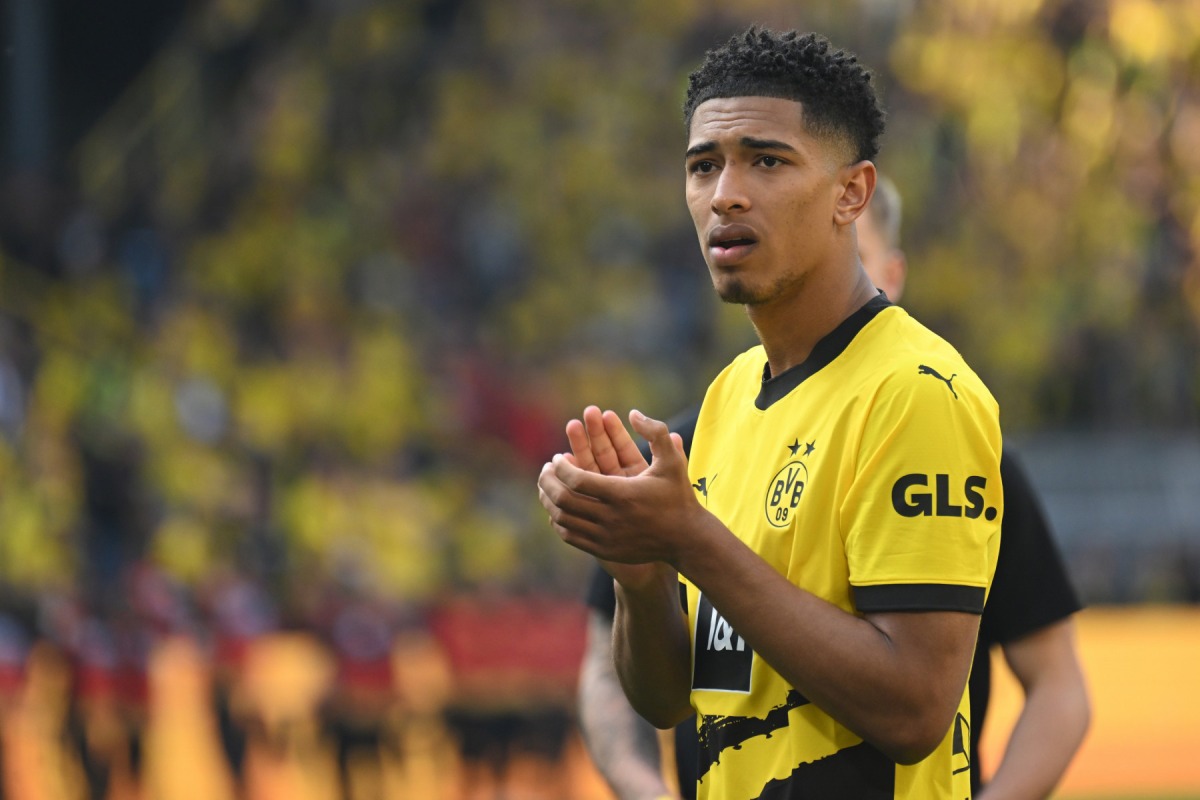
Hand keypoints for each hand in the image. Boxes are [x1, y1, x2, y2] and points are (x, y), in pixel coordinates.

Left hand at [539, 409, 696, 579]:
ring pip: (563, 519)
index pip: (577, 480)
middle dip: (549, 481)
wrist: (686, 539)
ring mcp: (606, 538)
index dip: (562, 467)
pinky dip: (558, 520)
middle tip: (546, 468)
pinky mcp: (604, 551)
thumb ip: (656, 433)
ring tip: (547, 484)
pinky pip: (570, 536)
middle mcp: (611, 518)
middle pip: (564, 500)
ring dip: (549, 499)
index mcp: (623, 494)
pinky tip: (556, 507)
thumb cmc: (678, 496)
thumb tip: (633, 413)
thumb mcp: (672, 461)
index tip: (557, 458)